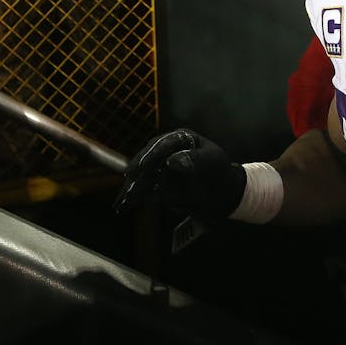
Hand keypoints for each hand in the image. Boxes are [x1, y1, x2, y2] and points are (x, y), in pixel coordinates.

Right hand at [112, 129, 246, 221]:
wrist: (223, 193)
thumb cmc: (220, 172)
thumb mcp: (212, 162)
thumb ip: (195, 160)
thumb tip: (172, 161)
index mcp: (181, 139)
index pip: (162, 144)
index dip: (150, 155)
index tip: (141, 167)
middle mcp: (167, 151)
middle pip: (147, 160)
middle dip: (136, 174)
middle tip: (128, 186)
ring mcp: (160, 167)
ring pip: (143, 177)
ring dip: (132, 188)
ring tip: (122, 202)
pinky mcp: (158, 182)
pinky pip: (144, 189)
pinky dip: (135, 196)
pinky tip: (123, 206)